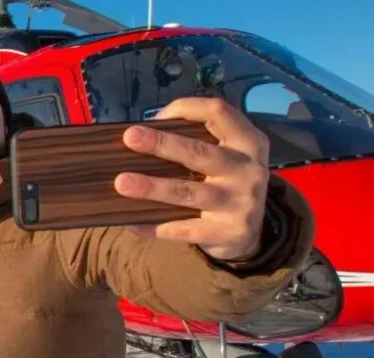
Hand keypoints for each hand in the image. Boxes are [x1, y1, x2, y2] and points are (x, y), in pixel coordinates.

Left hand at [113, 97, 270, 260]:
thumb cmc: (226, 182)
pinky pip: (182, 229)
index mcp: (248, 142)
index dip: (185, 108)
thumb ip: (198, 141)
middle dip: (162, 144)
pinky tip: (130, 222)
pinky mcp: (228, 232)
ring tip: (122, 182)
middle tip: (129, 137)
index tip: (154, 117)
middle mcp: (248, 170)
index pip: (218, 112)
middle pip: (199, 152)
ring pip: (188, 191)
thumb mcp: (227, 156)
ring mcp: (240, 203)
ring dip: (152, 187)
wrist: (251, 232)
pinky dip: (153, 226)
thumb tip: (142, 135)